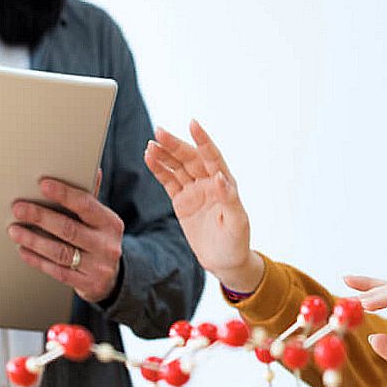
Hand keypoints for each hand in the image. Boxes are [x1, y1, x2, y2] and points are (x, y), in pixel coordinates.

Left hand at [8, 174, 124, 303]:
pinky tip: (24, 250)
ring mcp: (98, 267)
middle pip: (69, 229)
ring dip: (34, 240)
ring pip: (60, 252)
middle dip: (41, 217)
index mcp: (110, 223)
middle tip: (18, 208)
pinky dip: (37, 260)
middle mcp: (106, 245)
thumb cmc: (98, 240)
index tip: (43, 184)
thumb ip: (90, 198)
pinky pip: (57, 271)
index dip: (64, 194)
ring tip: (14, 230)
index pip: (86, 205)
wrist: (111, 277)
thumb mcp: (100, 220)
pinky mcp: (87, 284)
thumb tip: (92, 169)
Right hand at [144, 120, 262, 292]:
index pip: (213, 157)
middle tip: (159, 132)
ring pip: (177, 167)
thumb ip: (230, 199)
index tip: (193, 124)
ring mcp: (195, 191)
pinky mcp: (182, 201)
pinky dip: (159, 169)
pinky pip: (169, 181)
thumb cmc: (236, 243)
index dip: (203, 141)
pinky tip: (149, 157)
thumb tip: (221, 178)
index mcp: (226, 185)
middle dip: (175, 145)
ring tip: (151, 144)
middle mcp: (209, 183)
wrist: (224, 261)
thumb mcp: (237, 223)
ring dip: (164, 154)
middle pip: (190, 158)